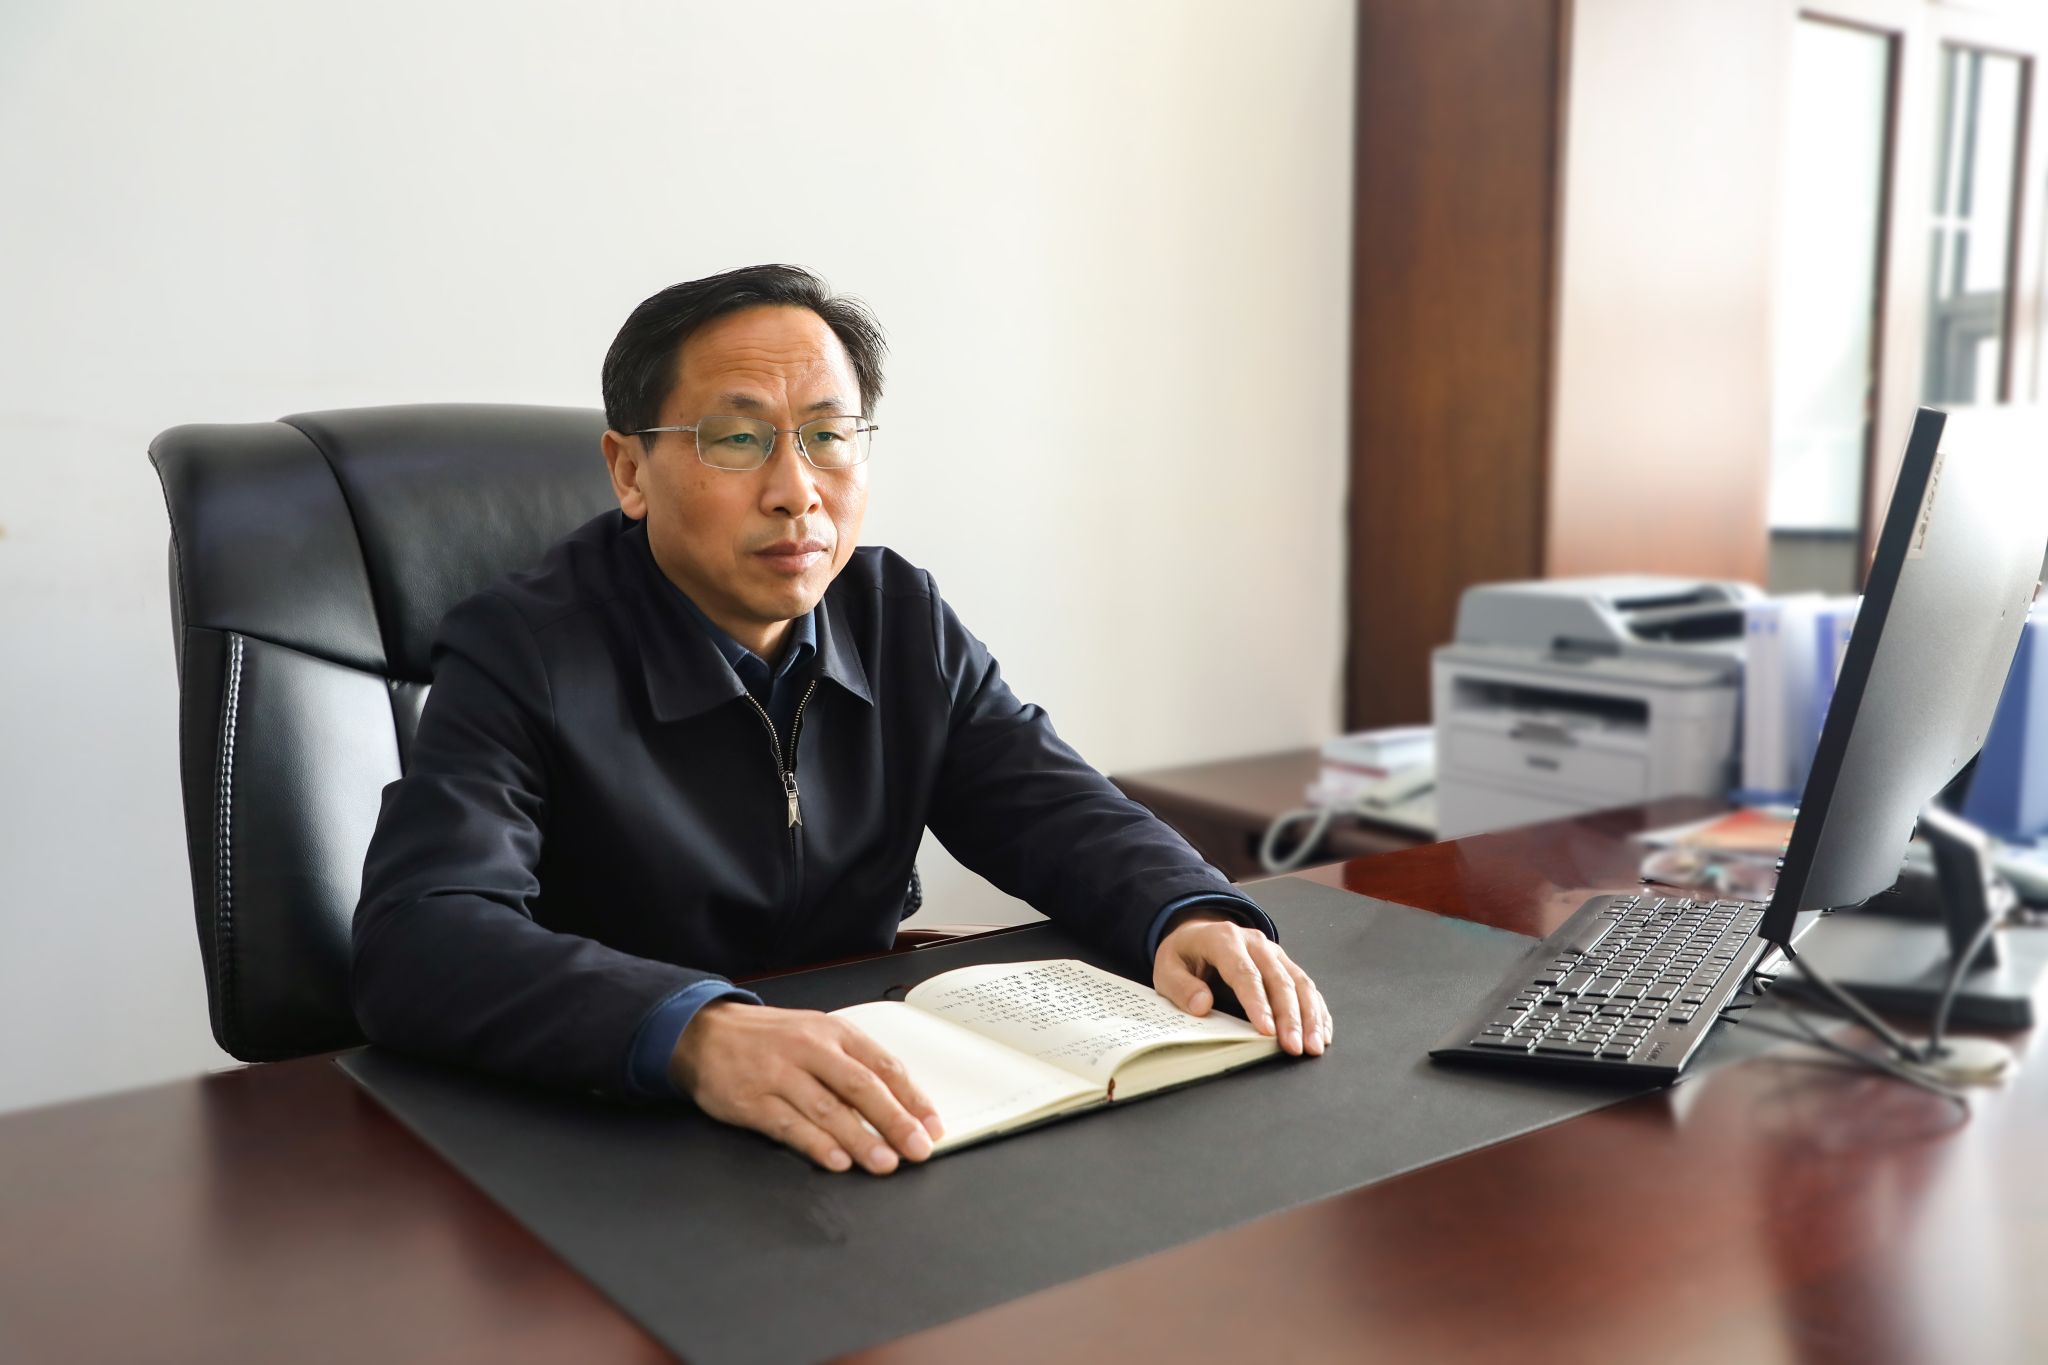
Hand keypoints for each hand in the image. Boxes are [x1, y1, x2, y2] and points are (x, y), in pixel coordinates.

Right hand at [669, 1001, 943, 1173]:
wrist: (704, 1032)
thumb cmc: (770, 1039)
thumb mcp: (817, 1036)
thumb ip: (853, 1067)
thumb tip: (898, 1109)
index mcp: (834, 1032)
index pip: (884, 1066)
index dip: (912, 1099)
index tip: (933, 1126)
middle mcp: (810, 1050)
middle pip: (861, 1087)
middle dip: (894, 1121)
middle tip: (917, 1149)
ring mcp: (780, 1074)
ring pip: (828, 1109)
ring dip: (860, 1139)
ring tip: (884, 1163)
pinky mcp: (752, 1100)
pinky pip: (789, 1125)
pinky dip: (815, 1145)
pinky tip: (836, 1161)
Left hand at [1153, 913, 1332, 1056]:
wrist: (1199, 933)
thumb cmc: (1184, 955)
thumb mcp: (1167, 968)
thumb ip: (1181, 987)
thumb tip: (1203, 1006)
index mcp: (1225, 940)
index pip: (1245, 973)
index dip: (1258, 1004)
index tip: (1266, 1031)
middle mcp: (1256, 943)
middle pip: (1279, 980)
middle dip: (1290, 1017)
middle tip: (1294, 1048)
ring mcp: (1275, 953)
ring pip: (1300, 983)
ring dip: (1310, 1016)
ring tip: (1313, 1046)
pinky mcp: (1285, 965)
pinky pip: (1307, 987)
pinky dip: (1317, 1011)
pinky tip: (1322, 1033)